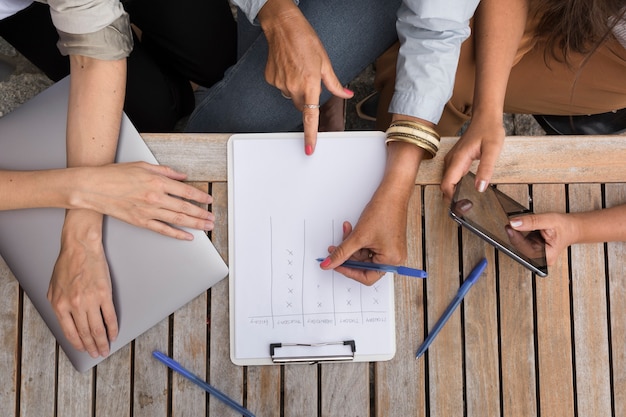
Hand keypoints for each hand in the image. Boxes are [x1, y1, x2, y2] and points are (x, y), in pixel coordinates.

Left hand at [48, 210, 117, 357]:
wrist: (80, 248)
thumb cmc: (67, 264)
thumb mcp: (53, 288)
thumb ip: (58, 305)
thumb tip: (66, 321)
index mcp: (60, 305)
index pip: (70, 332)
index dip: (78, 343)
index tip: (84, 349)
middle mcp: (75, 305)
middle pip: (85, 333)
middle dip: (92, 346)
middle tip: (97, 354)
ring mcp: (91, 300)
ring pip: (97, 328)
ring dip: (102, 341)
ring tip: (106, 349)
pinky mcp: (105, 294)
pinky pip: (109, 316)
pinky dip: (112, 327)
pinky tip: (114, 333)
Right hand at [76, 162, 213, 239]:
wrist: (93, 187)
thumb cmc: (114, 175)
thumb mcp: (143, 166)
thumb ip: (166, 171)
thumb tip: (182, 176)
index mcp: (157, 181)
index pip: (185, 191)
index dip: (200, 197)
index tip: (209, 200)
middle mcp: (155, 197)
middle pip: (185, 208)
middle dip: (202, 213)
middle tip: (212, 217)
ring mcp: (148, 211)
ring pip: (177, 220)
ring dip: (195, 224)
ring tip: (206, 226)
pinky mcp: (140, 221)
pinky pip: (163, 230)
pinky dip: (177, 234)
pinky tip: (187, 237)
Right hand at [259, 0, 352, 154]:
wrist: (283, 27)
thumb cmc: (306, 41)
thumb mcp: (325, 63)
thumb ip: (335, 84)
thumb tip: (347, 94)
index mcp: (310, 84)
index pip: (310, 116)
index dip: (310, 135)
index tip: (309, 149)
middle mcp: (293, 87)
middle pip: (301, 105)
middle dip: (307, 98)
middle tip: (310, 80)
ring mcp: (280, 84)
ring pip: (291, 96)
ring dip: (297, 88)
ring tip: (298, 68)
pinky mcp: (271, 79)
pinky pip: (281, 87)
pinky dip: (286, 81)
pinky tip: (288, 66)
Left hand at [319, 187, 409, 285]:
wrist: (392, 194)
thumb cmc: (384, 212)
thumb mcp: (358, 236)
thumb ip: (341, 253)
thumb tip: (328, 264)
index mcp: (391, 261)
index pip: (366, 277)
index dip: (348, 271)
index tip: (335, 264)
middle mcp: (393, 258)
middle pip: (364, 265)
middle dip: (348, 254)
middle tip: (334, 248)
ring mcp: (391, 250)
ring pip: (364, 255)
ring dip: (352, 244)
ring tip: (346, 231)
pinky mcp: (387, 242)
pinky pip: (368, 247)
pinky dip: (358, 239)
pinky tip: (352, 229)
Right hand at [441, 116, 504, 198]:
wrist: (485, 117)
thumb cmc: (489, 130)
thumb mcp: (493, 149)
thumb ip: (486, 169)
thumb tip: (480, 188)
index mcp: (458, 159)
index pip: (447, 185)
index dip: (452, 198)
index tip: (462, 206)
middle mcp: (451, 160)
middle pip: (445, 185)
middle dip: (453, 199)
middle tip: (467, 208)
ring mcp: (452, 160)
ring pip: (448, 182)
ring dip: (454, 193)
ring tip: (467, 202)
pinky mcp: (455, 160)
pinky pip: (452, 176)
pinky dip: (457, 186)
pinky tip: (467, 190)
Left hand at [508, 212, 578, 265]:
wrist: (571, 228)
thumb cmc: (565, 227)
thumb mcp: (549, 220)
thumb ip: (532, 222)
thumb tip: (515, 223)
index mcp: (546, 257)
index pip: (525, 249)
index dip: (516, 238)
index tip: (510, 227)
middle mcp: (540, 258)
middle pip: (520, 248)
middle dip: (514, 235)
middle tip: (510, 223)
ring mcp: (535, 254)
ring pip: (518, 245)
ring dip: (515, 234)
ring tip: (515, 224)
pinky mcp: (532, 248)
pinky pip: (521, 242)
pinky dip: (518, 234)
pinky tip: (519, 227)